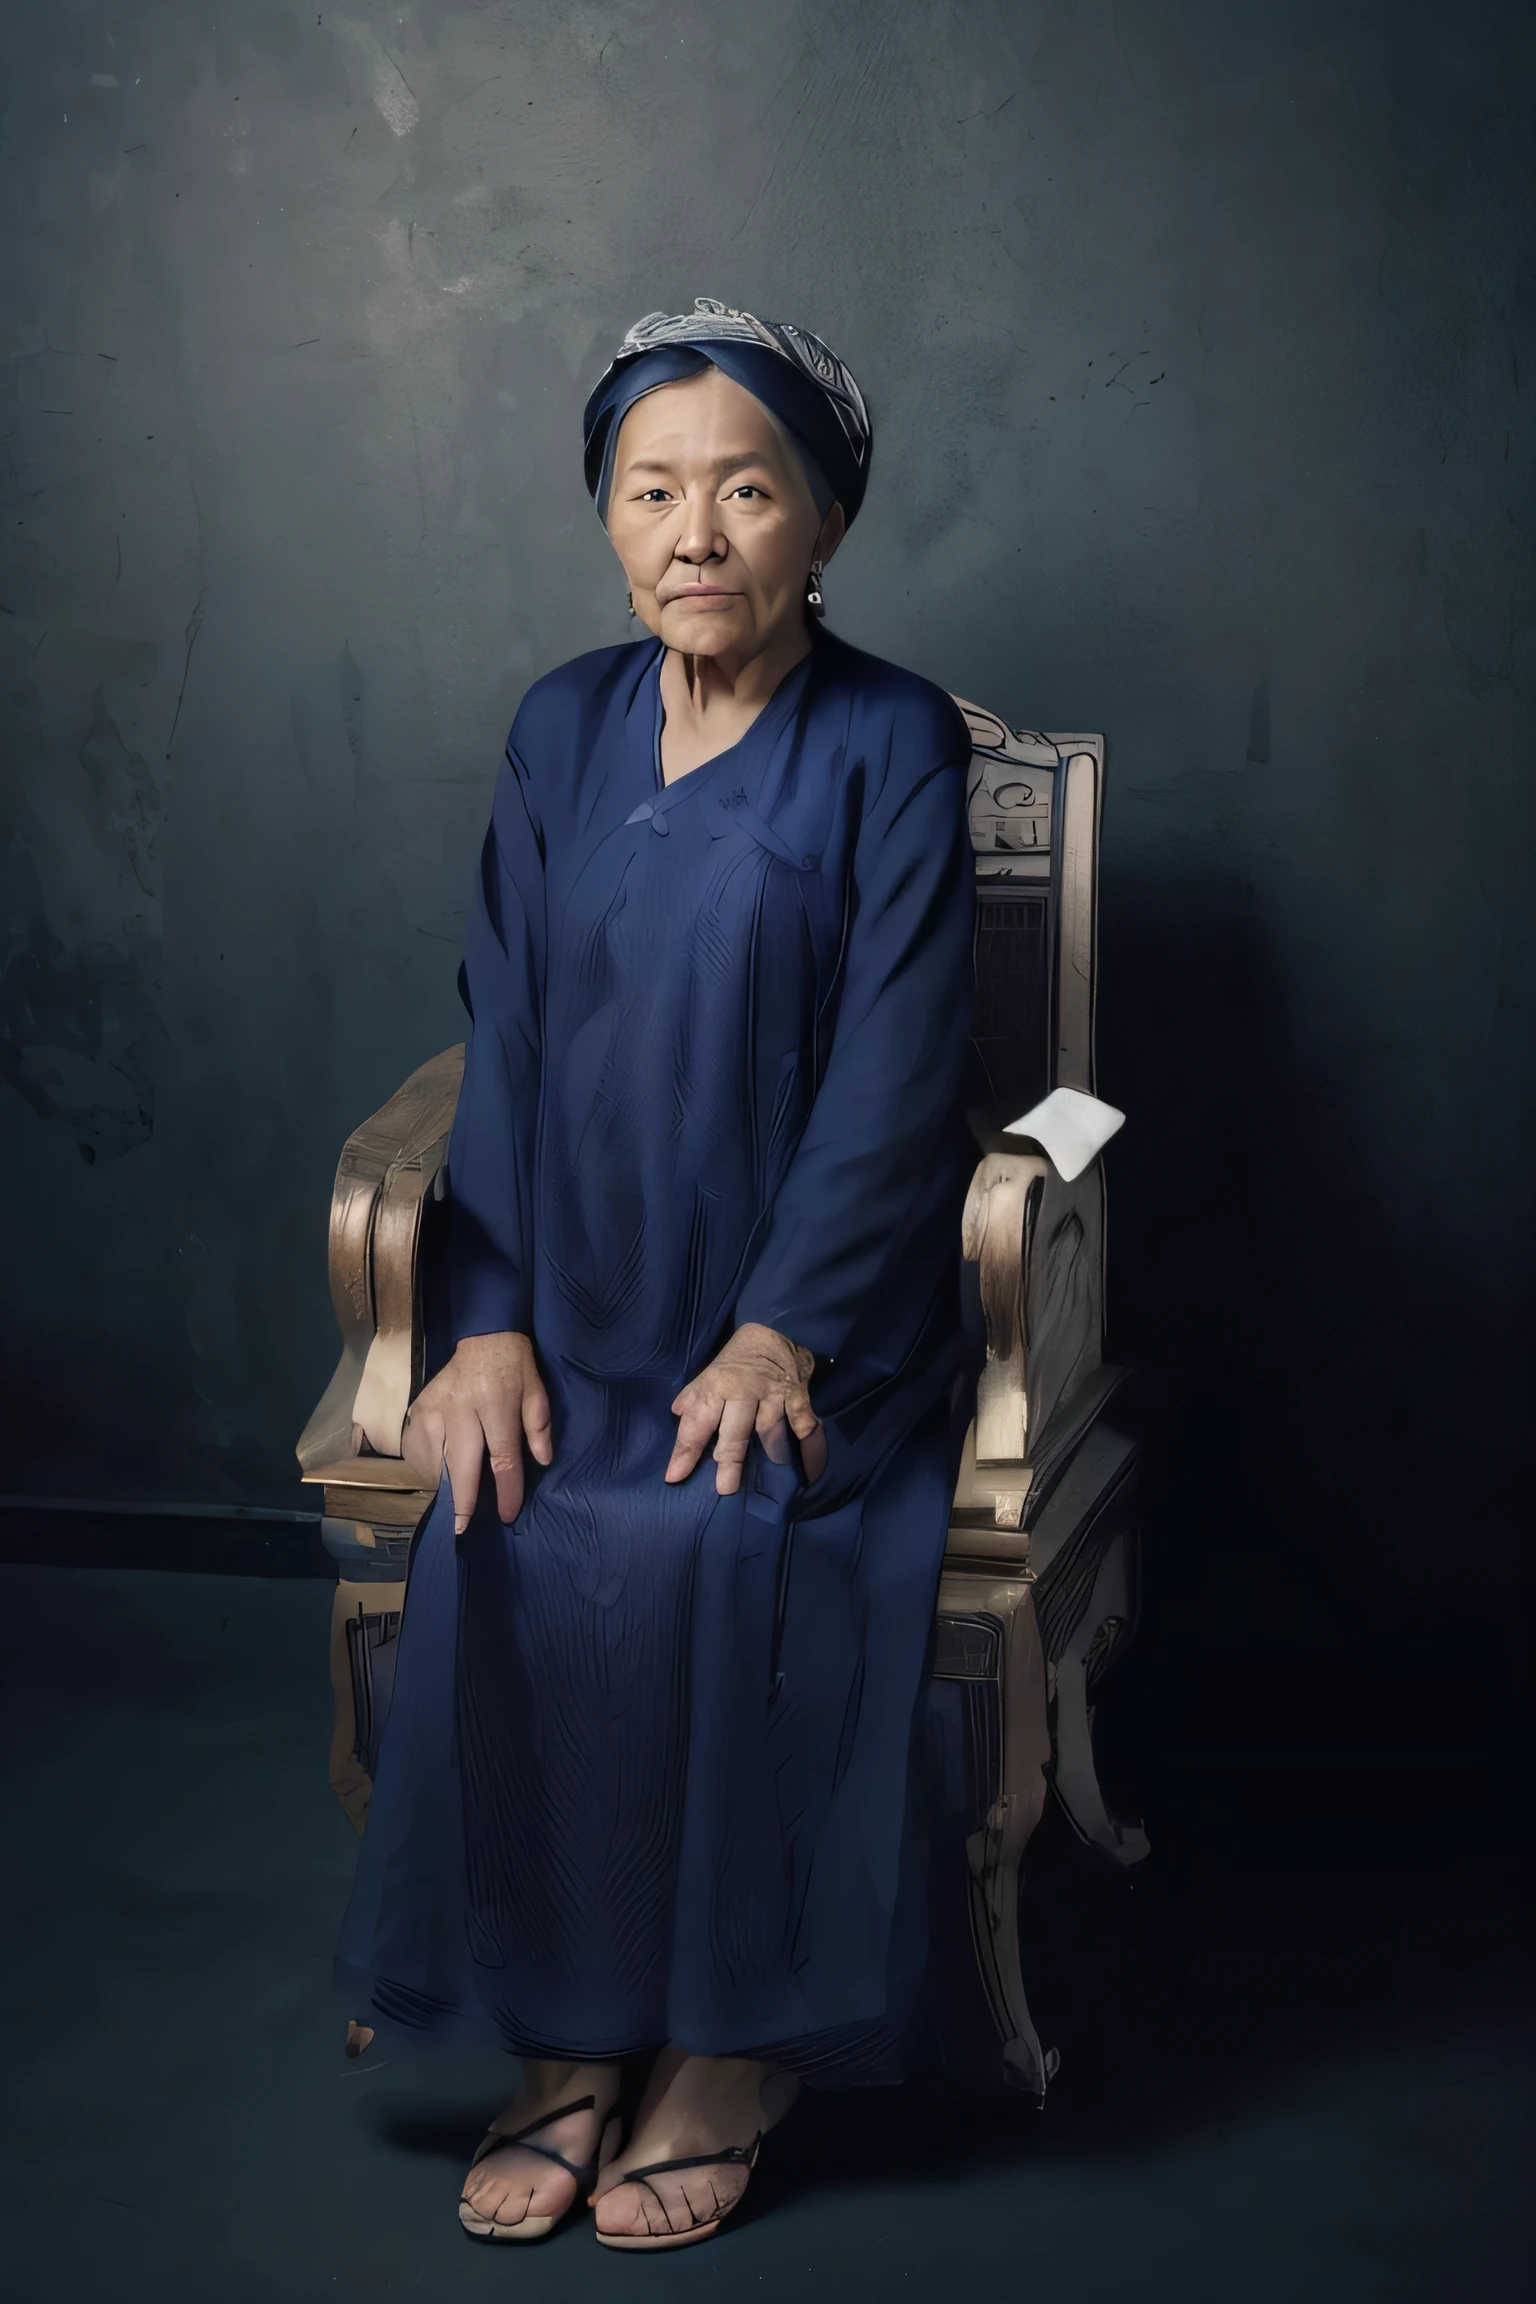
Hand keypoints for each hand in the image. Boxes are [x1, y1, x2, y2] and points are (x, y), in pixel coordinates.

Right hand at [401, 1331, 552, 1530]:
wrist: (484, 1336)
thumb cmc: (515, 1368)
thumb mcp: (537, 1391)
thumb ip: (539, 1427)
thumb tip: (542, 1462)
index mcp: (496, 1404)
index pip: (501, 1457)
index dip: (505, 1490)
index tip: (507, 1514)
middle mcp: (461, 1408)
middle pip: (460, 1464)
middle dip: (463, 1500)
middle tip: (461, 1529)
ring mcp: (435, 1407)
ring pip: (434, 1458)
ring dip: (443, 1484)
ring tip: (452, 1503)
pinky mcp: (419, 1407)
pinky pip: (418, 1446)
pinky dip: (426, 1465)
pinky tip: (436, 1475)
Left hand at [666, 1322, 827, 1495]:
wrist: (776, 1327)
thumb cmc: (737, 1357)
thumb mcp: (710, 1371)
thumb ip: (695, 1396)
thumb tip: (676, 1413)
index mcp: (717, 1386)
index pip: (698, 1422)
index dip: (685, 1450)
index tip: (674, 1476)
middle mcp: (744, 1393)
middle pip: (735, 1432)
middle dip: (729, 1461)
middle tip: (724, 1489)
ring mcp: (774, 1396)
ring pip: (770, 1431)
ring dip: (770, 1456)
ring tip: (768, 1481)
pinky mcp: (799, 1398)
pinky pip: (807, 1428)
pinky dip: (812, 1450)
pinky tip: (811, 1473)